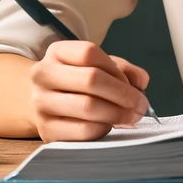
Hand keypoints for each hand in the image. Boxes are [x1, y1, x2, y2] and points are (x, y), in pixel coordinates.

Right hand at [29, 40, 150, 142]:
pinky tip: (110, 126)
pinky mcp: (45, 130)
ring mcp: (40, 104)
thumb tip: (142, 81)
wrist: (43, 102)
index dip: (116, 68)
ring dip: (117, 113)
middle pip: (90, 79)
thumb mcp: (97, 66)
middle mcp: (43, 75)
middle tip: (141, 105)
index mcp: (57, 52)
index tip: (134, 84)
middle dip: (123, 94)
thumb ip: (122, 68)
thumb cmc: (76, 81)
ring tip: (131, 116)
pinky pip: (82, 131)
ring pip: (87, 106)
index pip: (89, 53)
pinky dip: (103, 129)